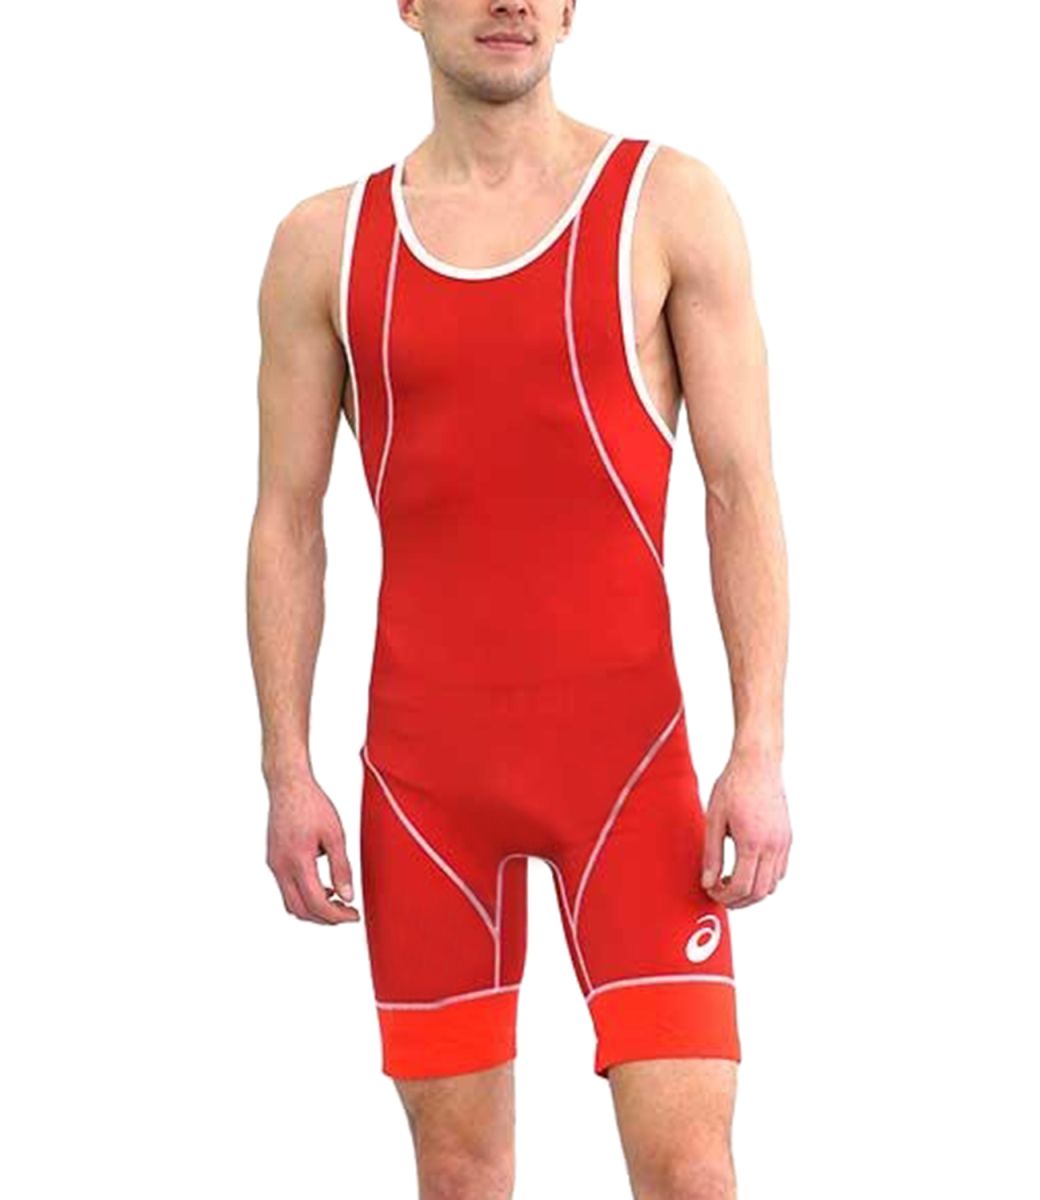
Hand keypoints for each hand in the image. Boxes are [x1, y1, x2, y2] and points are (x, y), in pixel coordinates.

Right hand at [266, 773, 359, 923]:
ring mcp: (274, 864)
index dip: (336, 916)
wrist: (288, 785)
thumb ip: (341, 868)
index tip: (353, 915)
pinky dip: (303, 896)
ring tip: (336, 901)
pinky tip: (321, 886)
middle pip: (300, 910)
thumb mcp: (335, 835)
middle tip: (347, 914)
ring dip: (313, 909)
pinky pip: (286, 889)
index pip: (315, 903)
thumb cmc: (312, 804)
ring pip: (290, 903)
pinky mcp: (273, 859)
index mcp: (298, 861)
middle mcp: (280, 867)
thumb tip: (348, 896)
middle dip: (325, 918)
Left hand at [701, 747, 790, 907]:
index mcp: (752, 842)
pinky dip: (765, 879)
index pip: (742, 887)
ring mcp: (784, 842)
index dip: (724, 897)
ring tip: (731, 880)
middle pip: (759, 892)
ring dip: (752, 891)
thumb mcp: (714, 819)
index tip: (711, 890)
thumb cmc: (733, 785)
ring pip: (773, 885)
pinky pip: (780, 870)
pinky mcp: (787, 837)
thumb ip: (711, 854)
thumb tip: (708, 882)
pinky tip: (747, 868)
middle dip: (738, 900)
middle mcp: (773, 846)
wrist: (758, 763)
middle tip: (720, 893)